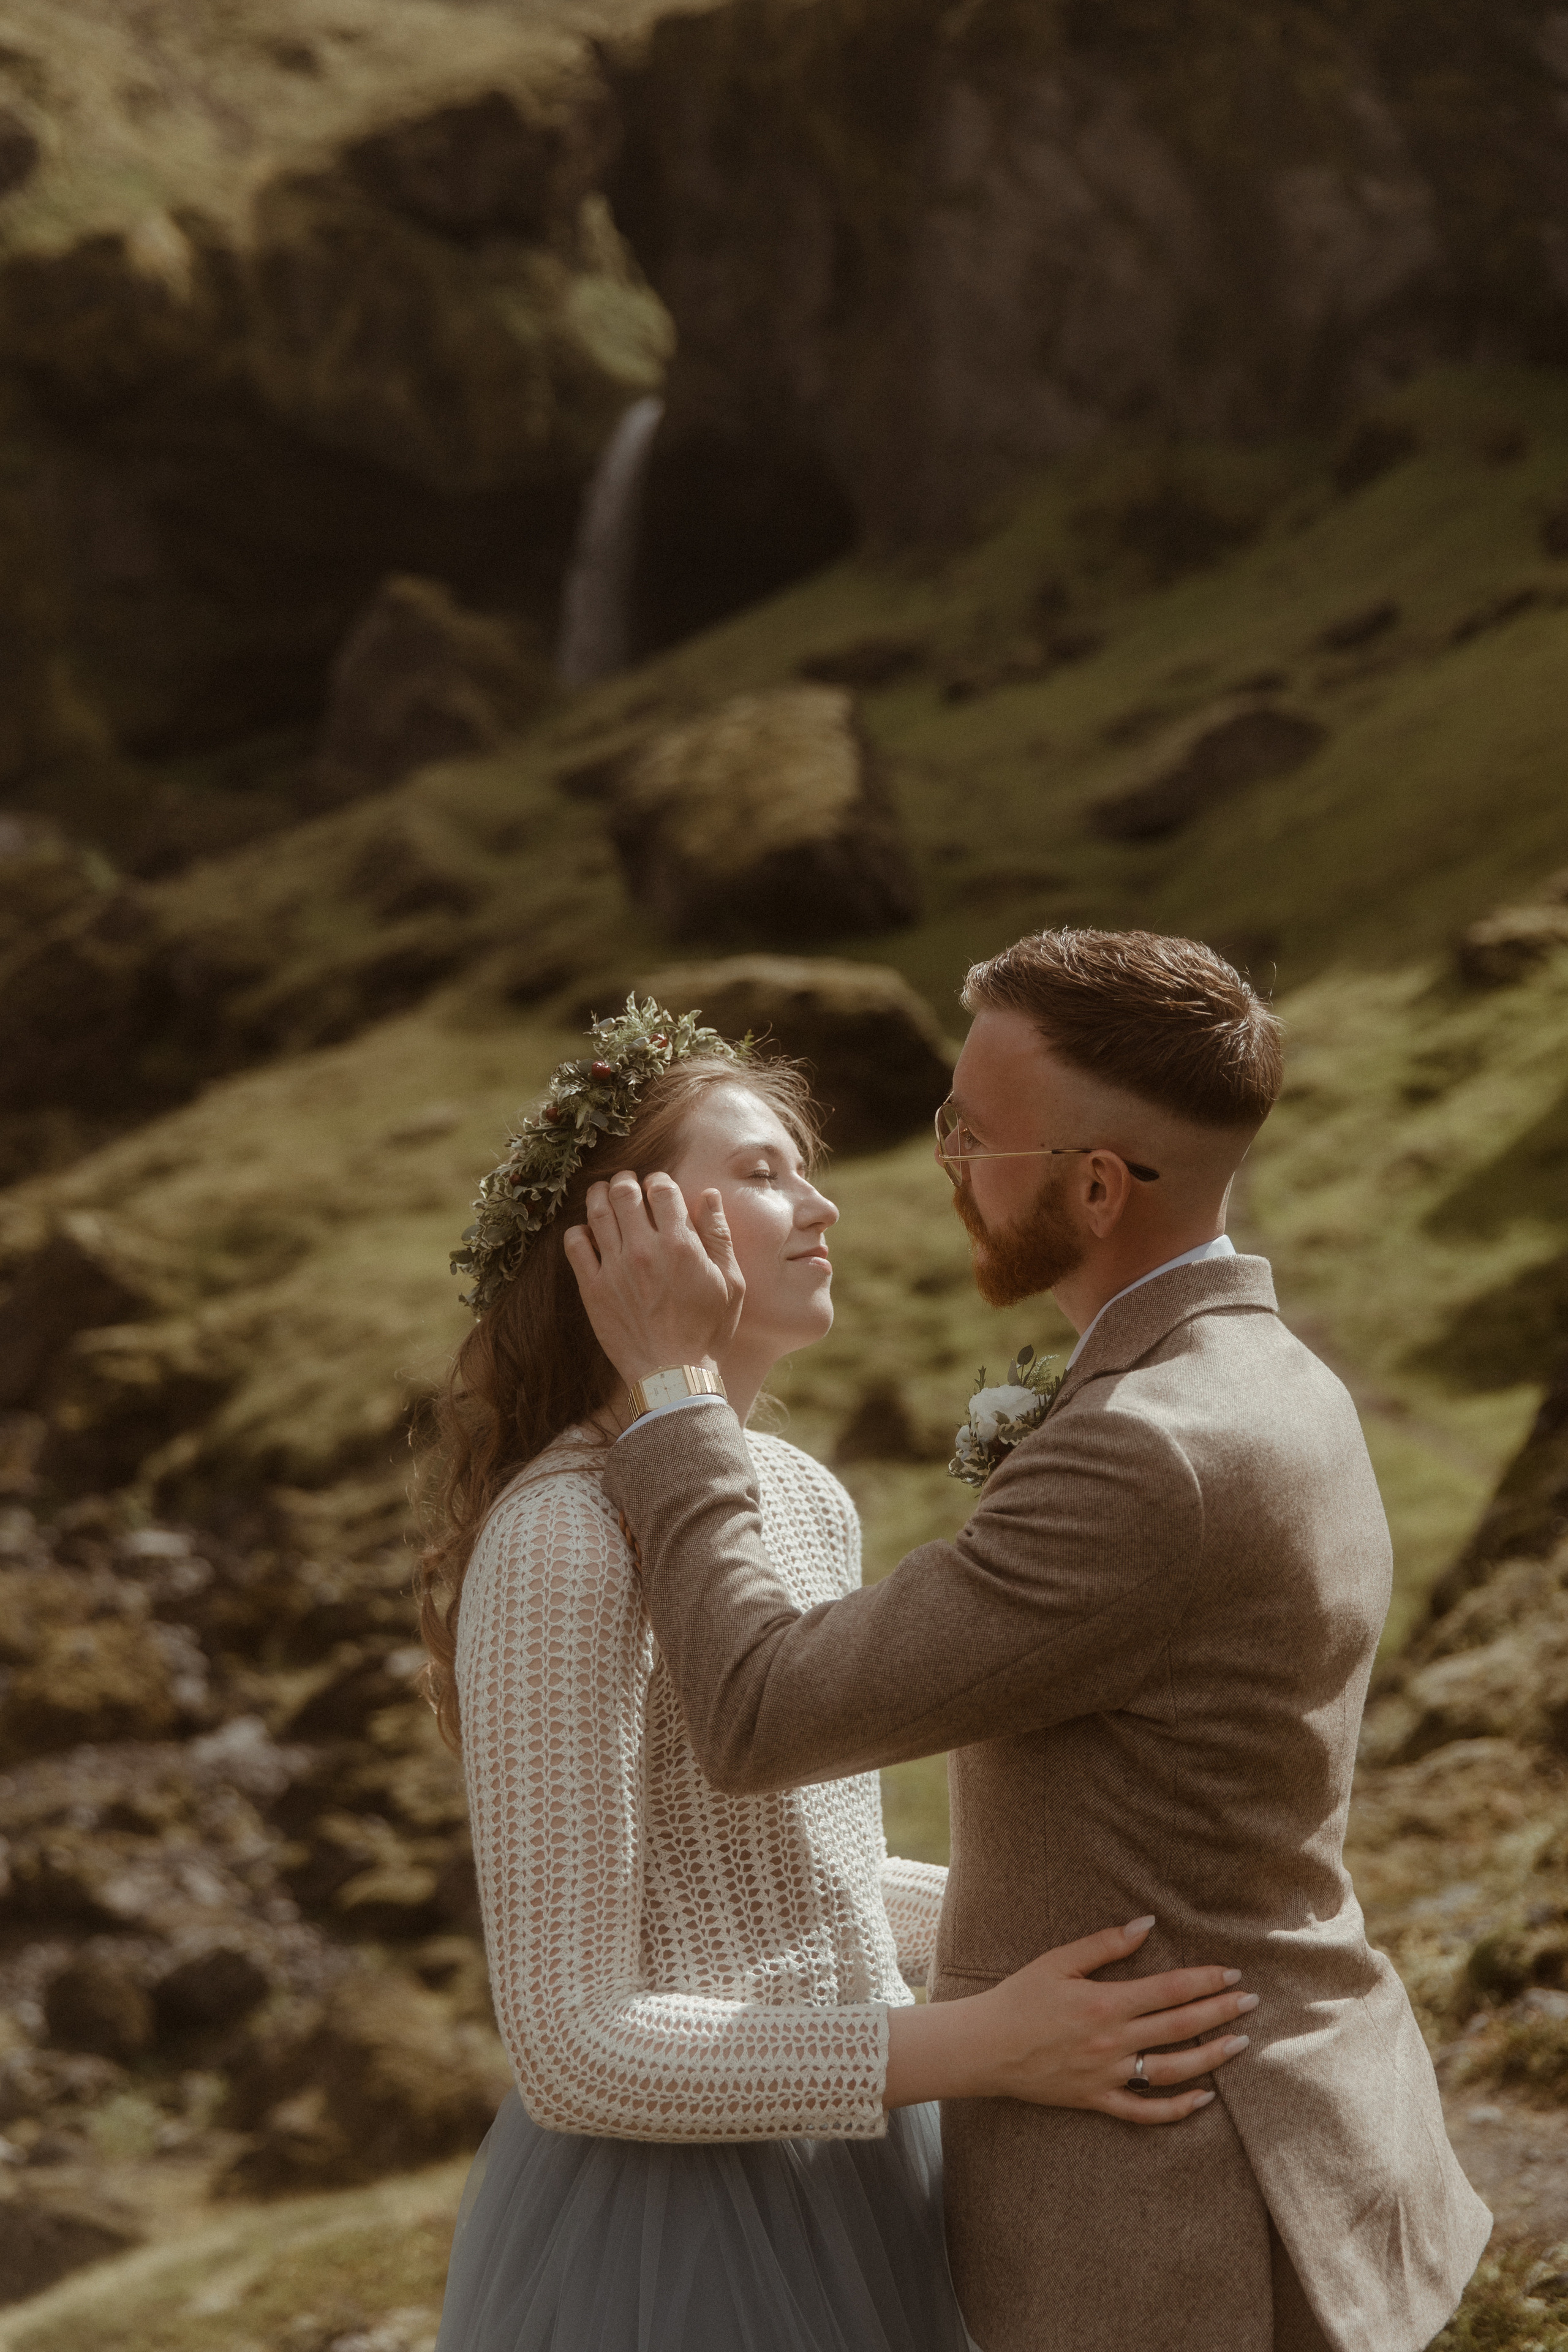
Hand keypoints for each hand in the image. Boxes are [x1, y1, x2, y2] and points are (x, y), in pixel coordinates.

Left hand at [563, 1171, 744, 1393]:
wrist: (674, 1376)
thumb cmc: (708, 1331)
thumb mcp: (731, 1283)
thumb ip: (719, 1235)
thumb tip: (708, 1196)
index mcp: (681, 1244)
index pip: (661, 1189)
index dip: (658, 1180)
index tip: (658, 1185)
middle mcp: (645, 1249)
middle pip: (625, 1193)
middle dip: (626, 1181)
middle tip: (627, 1183)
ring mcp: (615, 1268)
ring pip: (597, 1212)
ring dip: (599, 1195)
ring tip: (603, 1193)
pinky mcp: (593, 1289)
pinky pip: (575, 1246)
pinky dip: (578, 1231)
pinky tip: (586, 1232)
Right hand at [883, 1917, 1255, 2123]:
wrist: (985, 2047)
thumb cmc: (1019, 1998)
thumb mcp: (1058, 1961)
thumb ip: (1104, 1944)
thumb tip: (1146, 1924)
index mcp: (1105, 2003)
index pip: (1170, 1990)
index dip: (1205, 1981)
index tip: (1233, 1974)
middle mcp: (1113, 2042)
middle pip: (1180, 2027)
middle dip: (1220, 2013)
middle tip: (1251, 2002)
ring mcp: (1107, 2076)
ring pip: (1172, 2070)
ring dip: (1211, 2057)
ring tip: (1240, 2044)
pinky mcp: (1097, 2101)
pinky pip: (1145, 2112)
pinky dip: (1177, 2109)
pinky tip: (1204, 2099)